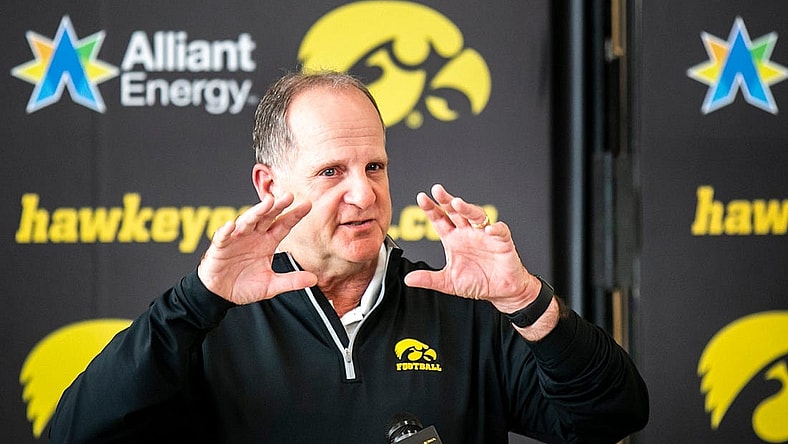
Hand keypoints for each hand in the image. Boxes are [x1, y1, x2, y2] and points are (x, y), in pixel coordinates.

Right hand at [197, 193, 317, 304]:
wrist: (221, 294)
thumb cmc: (244, 285)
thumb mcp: (271, 285)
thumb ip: (291, 281)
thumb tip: (313, 280)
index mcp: (267, 242)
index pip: (283, 225)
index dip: (294, 215)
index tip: (307, 205)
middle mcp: (253, 236)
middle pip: (267, 217)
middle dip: (277, 206)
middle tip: (289, 196)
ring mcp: (236, 239)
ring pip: (247, 222)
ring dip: (257, 212)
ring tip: (267, 203)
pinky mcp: (220, 247)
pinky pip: (223, 237)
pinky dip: (226, 231)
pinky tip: (231, 225)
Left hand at [403, 184, 539, 312]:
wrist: (500, 291)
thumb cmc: (476, 282)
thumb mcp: (448, 282)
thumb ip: (429, 279)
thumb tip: (408, 279)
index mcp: (453, 239)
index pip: (440, 219)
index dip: (431, 208)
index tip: (421, 198)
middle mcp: (468, 233)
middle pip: (456, 212)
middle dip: (447, 201)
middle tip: (437, 191)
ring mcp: (484, 235)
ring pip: (476, 216)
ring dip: (467, 209)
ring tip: (457, 204)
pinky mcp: (502, 242)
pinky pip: (500, 231)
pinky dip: (495, 229)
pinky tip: (488, 230)